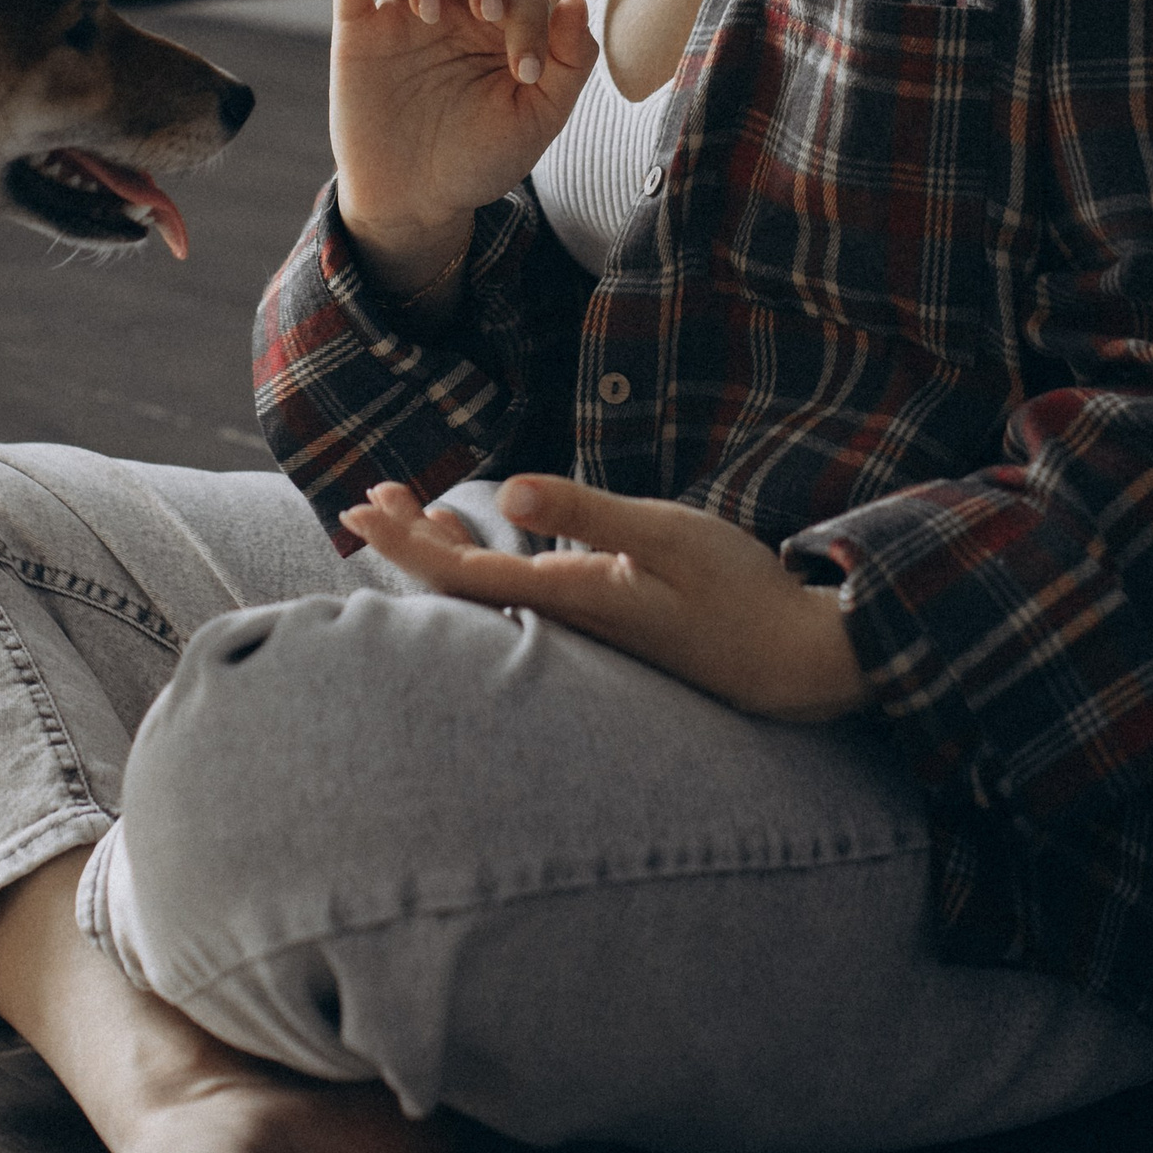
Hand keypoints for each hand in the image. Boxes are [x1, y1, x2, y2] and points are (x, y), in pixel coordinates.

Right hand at [331, 0, 596, 290]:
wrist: (415, 200)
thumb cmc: (479, 158)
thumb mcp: (537, 119)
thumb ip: (569, 62)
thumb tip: (578, 0)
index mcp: (502, 23)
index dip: (531, 17)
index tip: (524, 72)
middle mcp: (456, 5)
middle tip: (486, 11)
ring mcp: (405, 9)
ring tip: (429, 13)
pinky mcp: (359, 24)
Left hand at [339, 474, 868, 723]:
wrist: (791, 661)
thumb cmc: (737, 592)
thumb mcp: (667, 537)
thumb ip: (586, 513)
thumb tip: (508, 491)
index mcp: (569, 598)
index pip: (462, 574)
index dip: (405, 543)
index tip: (360, 510)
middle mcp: (563, 620)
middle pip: (460, 586)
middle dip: (407, 542)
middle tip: (364, 499)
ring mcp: (581, 626)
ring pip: (487, 589)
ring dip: (441, 547)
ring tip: (403, 508)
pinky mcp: (602, 622)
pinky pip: (518, 591)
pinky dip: (483, 557)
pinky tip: (476, 534)